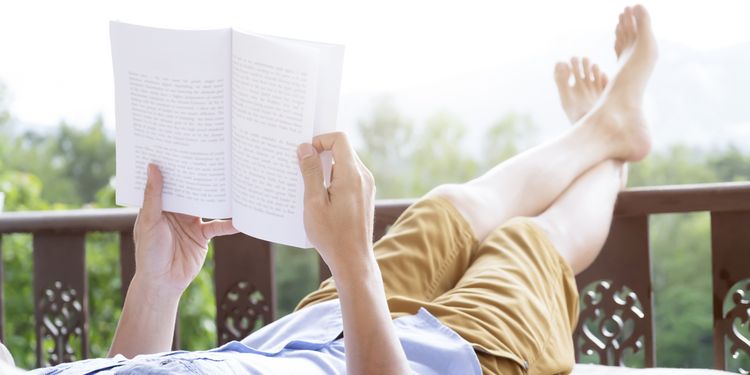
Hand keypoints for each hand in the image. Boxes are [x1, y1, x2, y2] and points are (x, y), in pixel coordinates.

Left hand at [133, 164, 237, 298]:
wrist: (162, 282)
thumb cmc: (148, 252)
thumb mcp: (149, 221)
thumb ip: (153, 196)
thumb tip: (153, 166)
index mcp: (159, 204)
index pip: (168, 179)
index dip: (174, 164)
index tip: (182, 145)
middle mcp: (176, 210)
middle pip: (191, 189)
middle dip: (200, 175)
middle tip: (214, 154)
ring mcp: (191, 222)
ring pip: (207, 204)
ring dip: (218, 196)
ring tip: (233, 180)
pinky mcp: (203, 236)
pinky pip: (218, 226)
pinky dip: (230, 223)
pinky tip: (241, 218)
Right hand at [297, 132, 375, 277]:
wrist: (353, 260)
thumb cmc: (332, 235)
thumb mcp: (314, 202)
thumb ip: (311, 172)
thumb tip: (305, 148)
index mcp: (352, 175)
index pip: (339, 139)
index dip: (320, 140)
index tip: (305, 154)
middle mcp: (363, 177)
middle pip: (342, 150)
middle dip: (321, 155)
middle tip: (301, 168)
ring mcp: (366, 186)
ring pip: (345, 164)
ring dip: (326, 169)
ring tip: (308, 186)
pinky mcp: (365, 196)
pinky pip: (349, 178)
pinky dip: (334, 180)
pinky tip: (320, 197)